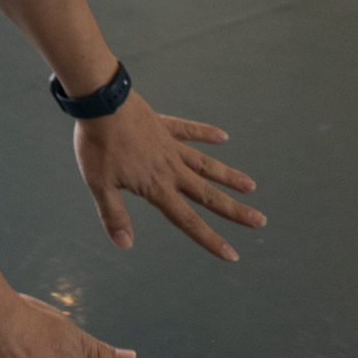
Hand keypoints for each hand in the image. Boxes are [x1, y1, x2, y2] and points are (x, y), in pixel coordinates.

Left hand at [74, 94, 260, 260]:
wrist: (101, 104)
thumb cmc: (98, 146)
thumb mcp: (100, 185)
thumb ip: (114, 215)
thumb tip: (125, 245)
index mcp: (157, 187)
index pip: (187, 220)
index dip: (209, 239)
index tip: (232, 254)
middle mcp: (171, 169)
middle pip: (207, 195)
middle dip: (234, 210)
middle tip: (259, 220)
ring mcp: (170, 146)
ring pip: (206, 165)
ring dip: (228, 176)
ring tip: (251, 186)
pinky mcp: (165, 125)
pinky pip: (190, 130)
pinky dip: (206, 133)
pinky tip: (222, 136)